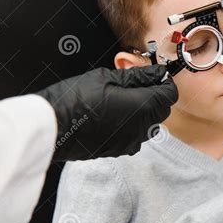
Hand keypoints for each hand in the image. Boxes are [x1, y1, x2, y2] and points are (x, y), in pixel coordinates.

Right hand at [36, 65, 177, 160]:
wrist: (52, 128)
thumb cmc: (76, 99)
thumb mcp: (108, 77)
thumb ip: (138, 75)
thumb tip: (157, 72)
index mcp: (143, 106)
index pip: (170, 94)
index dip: (165, 82)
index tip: (155, 75)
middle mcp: (142, 127)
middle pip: (163, 110)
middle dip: (156, 95)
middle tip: (136, 83)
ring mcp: (132, 141)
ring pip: (151, 124)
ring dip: (145, 110)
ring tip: (123, 98)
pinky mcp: (120, 150)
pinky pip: (137, 135)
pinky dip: (134, 124)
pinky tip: (115, 114)